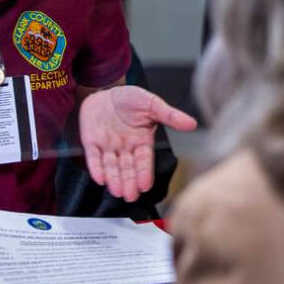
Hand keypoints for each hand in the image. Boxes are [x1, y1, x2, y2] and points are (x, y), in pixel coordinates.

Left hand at [79, 85, 197, 201]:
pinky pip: (94, 157)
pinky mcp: (91, 142)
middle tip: (131, 196)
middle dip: (129, 182)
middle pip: (127, 168)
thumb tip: (192, 124)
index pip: (144, 160)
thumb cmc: (130, 97)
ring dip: (114, 179)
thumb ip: (170, 115)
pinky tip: (100, 178)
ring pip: (111, 166)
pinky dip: (96, 168)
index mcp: (141, 141)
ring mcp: (108, 146)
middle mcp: (125, 147)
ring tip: (117, 191)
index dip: (144, 173)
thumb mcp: (152, 104)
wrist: (106, 87)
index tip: (145, 185)